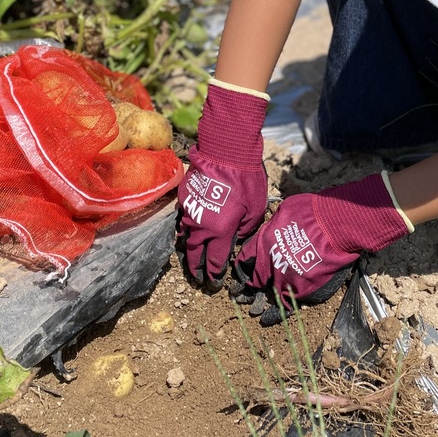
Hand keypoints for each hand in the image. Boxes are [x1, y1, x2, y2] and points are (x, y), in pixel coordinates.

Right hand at [177, 80, 269, 288]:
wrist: (226, 153)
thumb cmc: (246, 181)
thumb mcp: (255, 210)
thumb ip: (244, 229)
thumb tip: (237, 236)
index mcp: (220, 232)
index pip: (214, 261)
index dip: (213, 275)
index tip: (213, 284)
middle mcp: (201, 226)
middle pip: (194, 254)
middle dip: (195, 269)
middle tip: (197, 278)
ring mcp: (189, 212)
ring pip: (185, 238)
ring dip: (188, 250)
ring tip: (191, 258)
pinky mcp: (184, 198)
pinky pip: (182, 219)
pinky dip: (185, 229)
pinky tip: (189, 232)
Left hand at [234, 173, 410, 325]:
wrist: (334, 225)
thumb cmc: (314, 213)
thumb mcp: (286, 211)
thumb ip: (276, 223)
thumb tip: (274, 226)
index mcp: (263, 242)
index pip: (245, 259)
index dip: (243, 268)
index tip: (241, 274)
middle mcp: (269, 261)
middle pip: (253, 279)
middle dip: (246, 288)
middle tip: (239, 296)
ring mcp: (283, 277)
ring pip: (265, 293)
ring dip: (257, 302)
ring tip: (251, 309)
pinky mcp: (299, 289)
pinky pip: (283, 304)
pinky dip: (276, 313)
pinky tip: (266, 320)